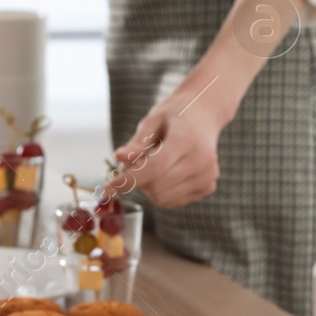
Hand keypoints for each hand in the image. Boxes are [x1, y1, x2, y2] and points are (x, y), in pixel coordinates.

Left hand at [113, 91, 226, 207]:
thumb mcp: (152, 120)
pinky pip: (172, 201)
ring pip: (162, 199)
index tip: (106, 190)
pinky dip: (161, 191)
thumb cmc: (175, 115)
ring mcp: (207, 176)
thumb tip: (119, 158)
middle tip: (137, 161)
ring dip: (149, 187)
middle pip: (156, 187)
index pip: (153, 168)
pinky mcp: (208, 187)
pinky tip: (167, 171)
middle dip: (137, 180)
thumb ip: (136, 143)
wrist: (204, 113)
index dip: (127, 181)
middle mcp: (202, 161)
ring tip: (155, 163)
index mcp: (187, 140)